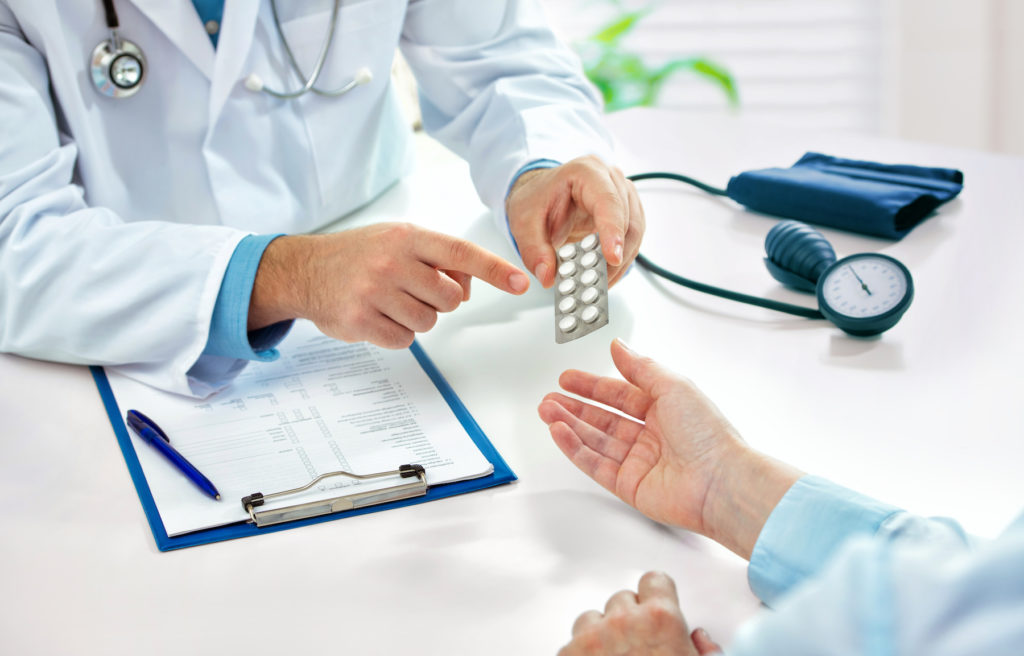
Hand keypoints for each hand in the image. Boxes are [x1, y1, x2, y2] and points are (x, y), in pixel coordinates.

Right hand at [249, 223, 529, 347]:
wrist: (303, 270)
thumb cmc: (359, 255)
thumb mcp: (398, 241)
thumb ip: (437, 259)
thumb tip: (469, 286)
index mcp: (406, 237)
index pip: (460, 253)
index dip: (494, 269)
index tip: (521, 282)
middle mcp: (392, 261)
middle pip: (450, 298)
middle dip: (440, 300)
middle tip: (413, 290)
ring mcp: (374, 292)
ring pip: (428, 321)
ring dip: (416, 317)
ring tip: (389, 301)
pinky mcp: (361, 321)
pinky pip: (404, 339)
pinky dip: (397, 333)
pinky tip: (377, 316)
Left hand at [506, 156, 643, 288]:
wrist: (540, 196)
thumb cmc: (536, 200)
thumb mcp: (523, 223)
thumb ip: (533, 250)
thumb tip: (547, 275)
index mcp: (585, 172)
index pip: (608, 201)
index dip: (613, 231)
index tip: (611, 258)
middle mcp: (610, 179)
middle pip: (627, 220)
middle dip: (615, 256)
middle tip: (598, 282)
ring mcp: (622, 195)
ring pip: (635, 232)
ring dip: (620, 262)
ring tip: (599, 285)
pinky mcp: (627, 213)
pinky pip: (632, 240)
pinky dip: (621, 262)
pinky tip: (605, 277)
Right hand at [538, 339, 800, 558]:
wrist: (720, 481)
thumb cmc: (708, 435)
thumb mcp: (673, 385)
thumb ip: (640, 366)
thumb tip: (619, 346)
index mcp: (665, 410)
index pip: (619, 394)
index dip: (592, 385)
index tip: (568, 378)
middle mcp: (651, 436)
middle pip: (603, 418)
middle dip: (574, 406)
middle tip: (550, 397)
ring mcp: (639, 462)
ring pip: (595, 440)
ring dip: (569, 424)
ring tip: (547, 411)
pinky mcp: (629, 485)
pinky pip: (594, 464)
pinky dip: (574, 448)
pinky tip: (559, 432)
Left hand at [559, 571, 721, 655]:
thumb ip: (706, 653)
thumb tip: (699, 639)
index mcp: (661, 620)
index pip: (654, 580)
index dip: (657, 596)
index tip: (657, 608)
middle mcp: (622, 622)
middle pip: (621, 600)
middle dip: (629, 620)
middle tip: (639, 648)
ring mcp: (590, 639)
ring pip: (591, 619)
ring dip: (601, 635)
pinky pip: (571, 644)